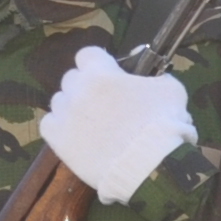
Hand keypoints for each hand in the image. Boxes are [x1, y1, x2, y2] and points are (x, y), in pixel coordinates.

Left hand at [37, 47, 197, 203]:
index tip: (110, 77)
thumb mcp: (170, 90)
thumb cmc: (163, 124)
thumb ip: (154, 76)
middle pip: (73, 78)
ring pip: (60, 102)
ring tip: (92, 124)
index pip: (88, 55)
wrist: (149, 165)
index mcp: (101, 73)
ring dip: (73, 108)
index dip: (99, 64)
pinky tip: (77, 136)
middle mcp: (77, 89)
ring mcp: (65, 115)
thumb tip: (146, 69)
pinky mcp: (57, 140)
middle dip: (86, 86)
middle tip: (104, 104)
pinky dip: (60, 128)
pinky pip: (50, 125)